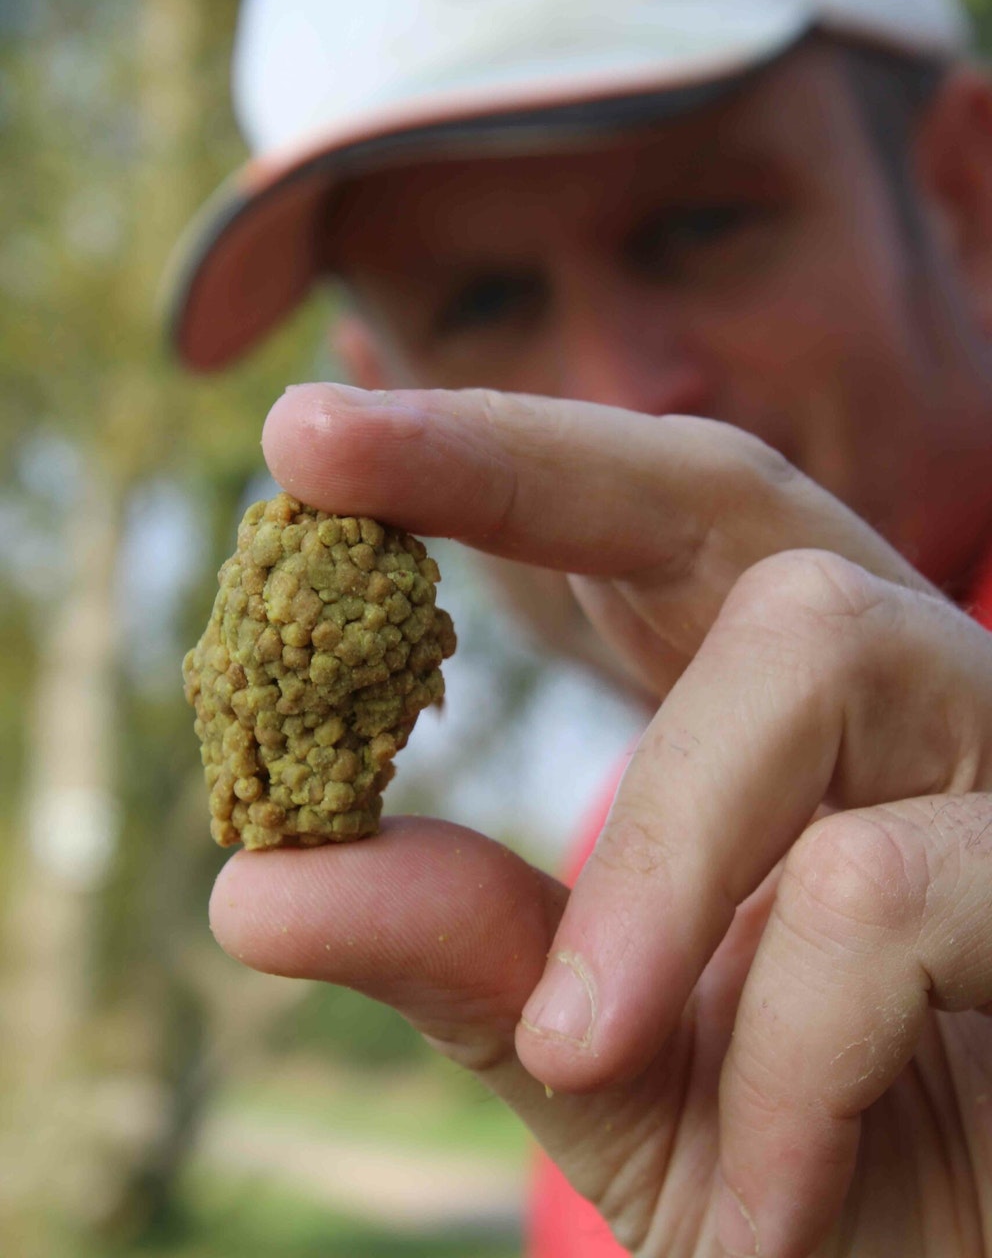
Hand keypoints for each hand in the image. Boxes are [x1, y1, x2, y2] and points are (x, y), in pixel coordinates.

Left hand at [210, 384, 991, 1256]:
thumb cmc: (802, 1169)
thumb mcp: (611, 1065)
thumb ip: (468, 958)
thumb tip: (258, 885)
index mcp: (784, 715)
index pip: (648, 518)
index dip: (482, 451)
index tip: (303, 435)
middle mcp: (904, 698)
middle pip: (736, 494)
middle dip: (519, 470)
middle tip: (306, 456)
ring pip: (821, 647)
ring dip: (656, 853)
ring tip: (580, 1052)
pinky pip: (899, 889)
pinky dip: (789, 1056)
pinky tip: (762, 1204)